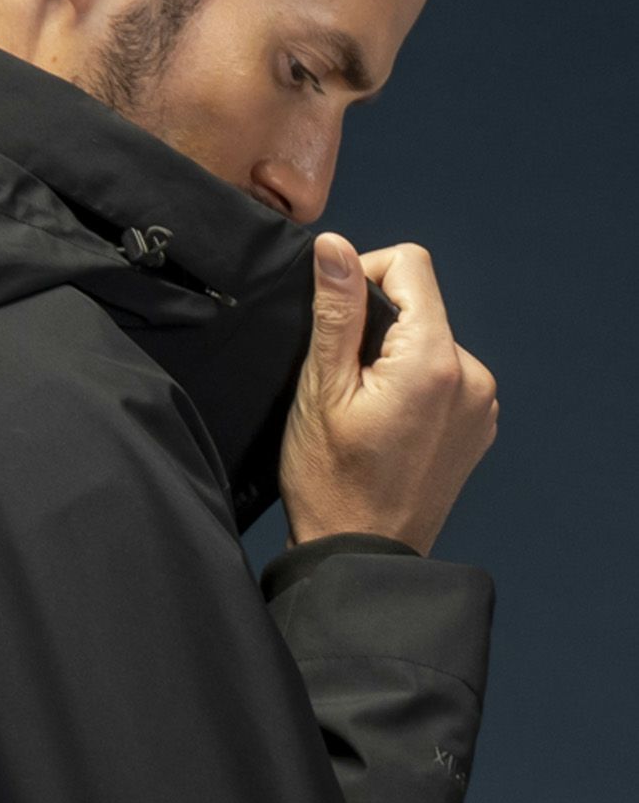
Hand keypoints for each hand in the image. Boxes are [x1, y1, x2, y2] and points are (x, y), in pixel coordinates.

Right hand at [278, 234, 500, 557]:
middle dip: (378, 330)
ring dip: (396, 361)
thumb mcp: (320, 390)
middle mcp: (472, 376)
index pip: (410, 264)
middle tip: (343, 385)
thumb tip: (335, 248)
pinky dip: (416, 389)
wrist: (361, 554)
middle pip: (422, 308)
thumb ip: (336, 312)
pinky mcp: (480, 425)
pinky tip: (388, 428)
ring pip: (431, 344)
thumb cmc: (332, 483)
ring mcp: (482, 404)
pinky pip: (446, 379)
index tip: (336, 319)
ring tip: (364, 413)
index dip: (364, 276)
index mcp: (433, 361)